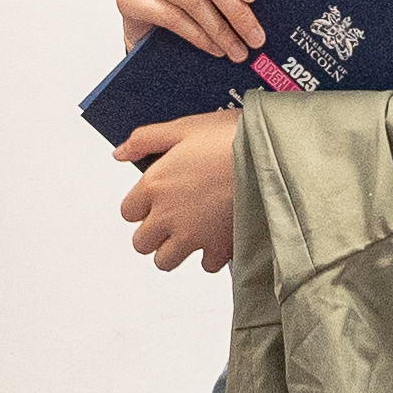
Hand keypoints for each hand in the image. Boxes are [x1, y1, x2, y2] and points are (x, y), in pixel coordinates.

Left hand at [114, 111, 240, 272]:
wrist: (273, 156)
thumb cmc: (231, 137)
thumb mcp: (183, 127)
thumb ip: (145, 140)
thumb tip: (119, 153)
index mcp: (155, 185)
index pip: (128, 212)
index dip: (141, 206)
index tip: (155, 200)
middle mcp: (168, 215)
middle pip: (141, 243)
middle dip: (153, 233)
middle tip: (170, 220)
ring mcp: (193, 235)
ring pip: (165, 261)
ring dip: (175, 250)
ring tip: (190, 233)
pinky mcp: (220, 247)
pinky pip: (205, 265)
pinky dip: (210, 256)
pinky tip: (218, 237)